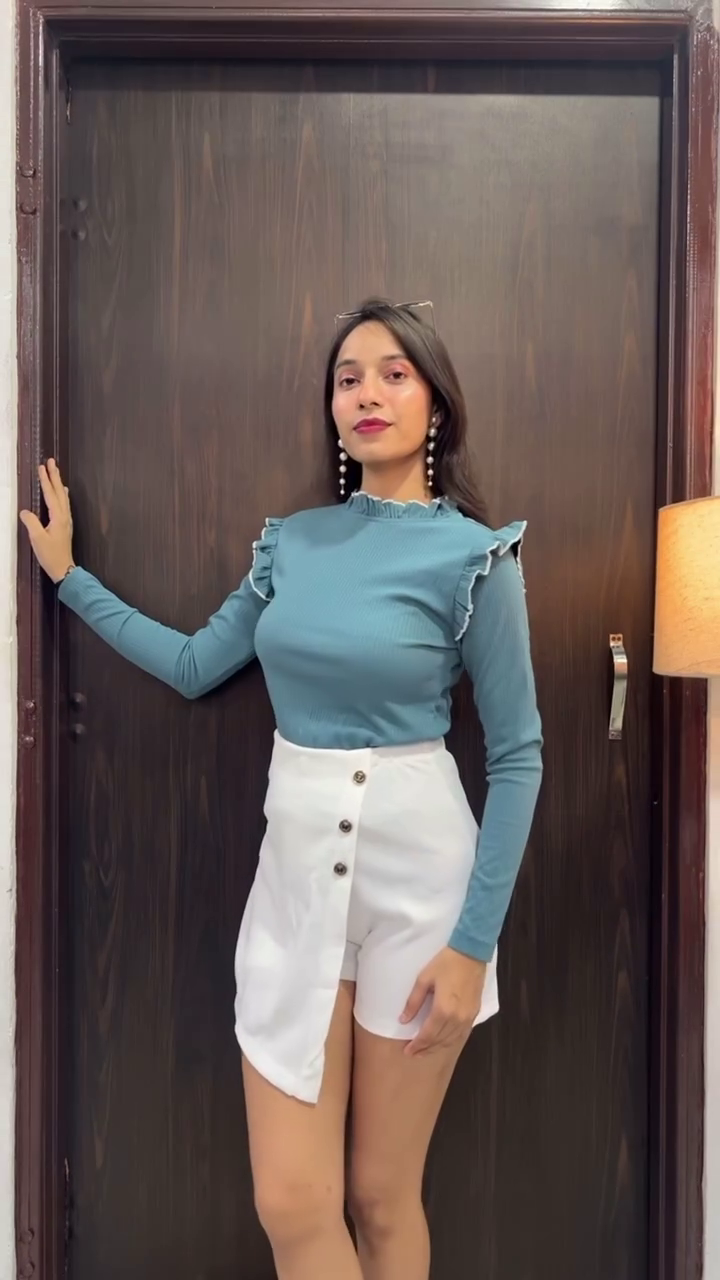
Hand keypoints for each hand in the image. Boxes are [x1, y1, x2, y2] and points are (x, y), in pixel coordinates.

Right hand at [19, 459, 74, 583]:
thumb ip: (31, 522)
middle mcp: (64, 516)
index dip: (46, 480)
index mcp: (58, 517)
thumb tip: (25, 512)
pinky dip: (62, 494)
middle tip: (51, 461)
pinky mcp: (65, 525)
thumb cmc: (50, 555)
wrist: (64, 569)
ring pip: (63, 497)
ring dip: (58, 483)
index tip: (42, 466)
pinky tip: (63, 493)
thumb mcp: (37, 538)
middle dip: (55, 476)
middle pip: (59, 491)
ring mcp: (66, 520)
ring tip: (56, 472)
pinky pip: (64, 504)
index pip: (51, 494)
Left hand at [400, 947, 486, 1056]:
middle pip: (439, 1041)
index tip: (407, 1051)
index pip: (427, 1035)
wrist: (471, 953)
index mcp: (442, 1010)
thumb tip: (403, 1020)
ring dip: (437, 1047)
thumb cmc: (445, 963)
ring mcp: (467, 1017)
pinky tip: (443, 1041)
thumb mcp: (424, 979)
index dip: (417, 1045)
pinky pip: (461, 1033)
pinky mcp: (474, 1013)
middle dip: (425, 1049)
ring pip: (451, 1040)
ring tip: (425, 1051)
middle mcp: (456, 1019)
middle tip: (413, 1054)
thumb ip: (413, 1002)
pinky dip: (450, 1040)